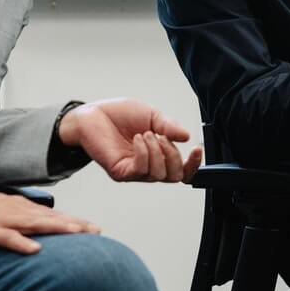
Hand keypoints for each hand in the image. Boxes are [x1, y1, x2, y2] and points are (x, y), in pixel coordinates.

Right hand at [0, 164, 97, 254]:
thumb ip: (19, 219)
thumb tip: (38, 228)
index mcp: (18, 208)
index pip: (52, 215)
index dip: (73, 221)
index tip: (94, 228)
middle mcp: (14, 211)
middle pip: (50, 218)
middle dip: (74, 224)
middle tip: (97, 230)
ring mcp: (0, 220)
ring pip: (34, 224)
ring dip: (57, 228)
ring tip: (78, 233)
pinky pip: (5, 237)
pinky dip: (20, 242)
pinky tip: (34, 249)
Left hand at [57, 99, 202, 182]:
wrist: (93, 114)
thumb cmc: (119, 114)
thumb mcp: (150, 115)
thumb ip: (168, 126)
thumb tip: (186, 136)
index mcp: (158, 154)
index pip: (182, 170)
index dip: (193, 164)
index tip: (196, 149)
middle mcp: (148, 165)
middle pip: (175, 177)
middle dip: (175, 156)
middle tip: (164, 137)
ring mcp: (134, 170)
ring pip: (159, 174)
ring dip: (157, 151)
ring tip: (146, 133)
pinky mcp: (121, 171)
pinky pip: (140, 170)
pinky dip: (144, 153)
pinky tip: (138, 139)